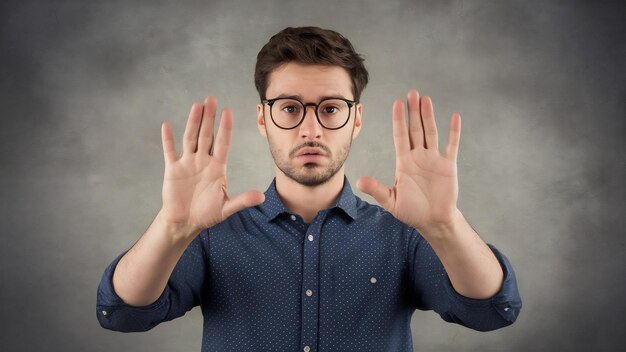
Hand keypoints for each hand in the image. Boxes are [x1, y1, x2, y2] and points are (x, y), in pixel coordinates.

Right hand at [160, 97, 264, 233]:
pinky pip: (170, 151)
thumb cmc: (207, 214)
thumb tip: (261, 197)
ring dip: (193, 122)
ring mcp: (188, 163)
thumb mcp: (226, 208)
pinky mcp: (173, 169)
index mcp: (217, 168)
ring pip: (190, 138)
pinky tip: (167, 126)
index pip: (222, 143)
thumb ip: (242, 201)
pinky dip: (168, 139)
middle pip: (206, 135)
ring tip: (196, 106)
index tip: (228, 112)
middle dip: (209, 118)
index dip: (225, 128)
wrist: (185, 222)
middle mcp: (203, 161)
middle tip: (212, 99)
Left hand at [357, 90, 460, 232]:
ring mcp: (434, 159)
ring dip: (429, 116)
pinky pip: (451, 145)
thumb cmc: (412, 211)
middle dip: (413, 112)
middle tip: (412, 93)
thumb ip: (377, 190)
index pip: (400, 136)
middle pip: (415, 129)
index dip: (399, 120)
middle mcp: (418, 157)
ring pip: (431, 132)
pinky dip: (454, 132)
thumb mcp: (391, 202)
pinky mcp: (448, 165)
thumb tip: (359, 182)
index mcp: (404, 162)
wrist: (433, 221)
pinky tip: (454, 117)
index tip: (397, 104)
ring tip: (426, 99)